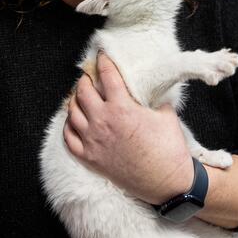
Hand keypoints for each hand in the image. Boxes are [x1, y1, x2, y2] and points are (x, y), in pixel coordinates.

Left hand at [63, 52, 193, 204]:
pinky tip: (73, 121)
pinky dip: (68, 126)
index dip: (103, 62)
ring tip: (80, 95)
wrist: (167, 182)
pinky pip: (69, 138)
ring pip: (72, 113)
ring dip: (74, 100)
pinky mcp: (90, 159)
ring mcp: (93, 141)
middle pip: (83, 91)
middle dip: (85, 80)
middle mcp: (102, 122)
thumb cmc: (170, 149)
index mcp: (122, 108)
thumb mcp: (166, 115)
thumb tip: (148, 92)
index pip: (106, 76)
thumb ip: (152, 100)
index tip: (102, 55)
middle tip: (89, 76)